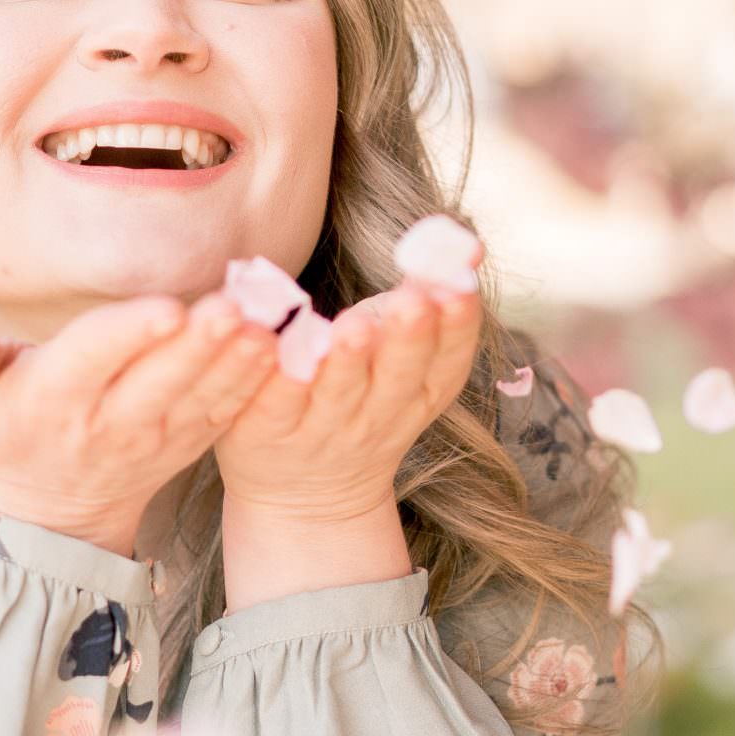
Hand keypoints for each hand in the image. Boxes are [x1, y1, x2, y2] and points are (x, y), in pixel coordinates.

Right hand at [0, 290, 282, 557]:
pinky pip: (227, 411)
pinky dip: (255, 382)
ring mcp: (158, 436)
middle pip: (159, 379)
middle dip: (198, 344)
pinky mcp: (192, 440)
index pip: (92, 360)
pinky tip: (279, 347)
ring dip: (236, 362)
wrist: (52, 509)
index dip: (128, 334)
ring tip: (265, 325)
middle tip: (235, 308)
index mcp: (54, 399)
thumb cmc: (7, 428)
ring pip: (202, 395)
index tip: (166, 308)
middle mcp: (110, 420)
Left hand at [210, 276, 482, 523]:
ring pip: (339, 393)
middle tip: (415, 301)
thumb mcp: (402, 348)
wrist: (305, 492)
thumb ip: (430, 294)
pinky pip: (276, 405)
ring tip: (355, 327)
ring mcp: (323, 428)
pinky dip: (279, 379)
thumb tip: (466, 243)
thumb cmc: (361, 391)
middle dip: (409, 338)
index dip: (457, 327)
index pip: (449, 362)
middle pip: (399, 378)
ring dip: (349, 361)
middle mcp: (378, 416)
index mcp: (419, 393)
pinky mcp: (268, 433)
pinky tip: (276, 347)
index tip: (460, 288)